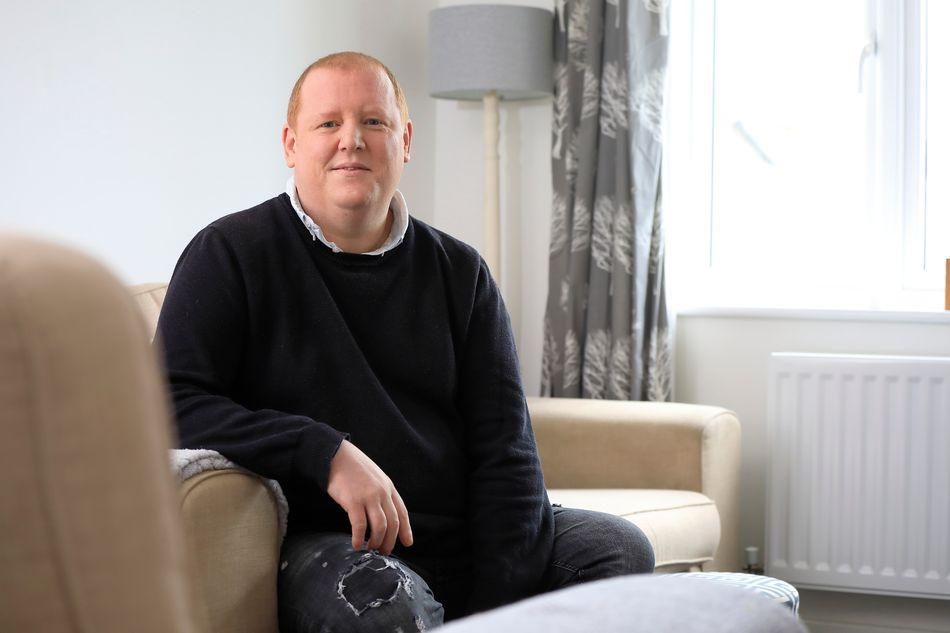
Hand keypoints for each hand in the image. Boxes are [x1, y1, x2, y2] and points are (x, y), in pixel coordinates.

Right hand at [326, 439, 412, 554]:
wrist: (336, 455)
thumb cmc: (353, 468)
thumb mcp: (375, 478)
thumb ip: (381, 493)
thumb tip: (383, 514)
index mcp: (389, 487)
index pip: (402, 512)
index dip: (406, 530)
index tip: (407, 543)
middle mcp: (382, 493)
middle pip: (392, 523)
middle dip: (389, 541)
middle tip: (384, 552)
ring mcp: (368, 497)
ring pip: (380, 526)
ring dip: (376, 541)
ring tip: (370, 549)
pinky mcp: (353, 501)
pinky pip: (359, 525)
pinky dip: (359, 538)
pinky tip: (356, 545)